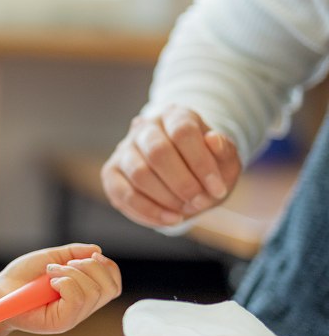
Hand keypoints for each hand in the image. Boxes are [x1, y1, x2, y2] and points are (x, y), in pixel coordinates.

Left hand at [0, 244, 120, 335]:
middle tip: (63, 265)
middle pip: (109, 288)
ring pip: (93, 292)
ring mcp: (72, 317)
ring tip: (50, 273)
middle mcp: (82, 308)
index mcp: (83, 293)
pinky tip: (50, 282)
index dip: (108, 267)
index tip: (92, 256)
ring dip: (71, 273)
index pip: (113, 284)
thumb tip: (97, 250)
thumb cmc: (22, 277)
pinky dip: (65, 282)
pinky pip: (76, 299)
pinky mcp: (61, 323)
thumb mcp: (50, 258)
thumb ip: (73, 253)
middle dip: (90, 267)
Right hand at [100, 105, 241, 228]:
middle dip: (183, 183)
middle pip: (157, 151)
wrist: (184, 176)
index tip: (218, 189)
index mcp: (174, 116)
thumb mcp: (224, 159)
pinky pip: (122, 193)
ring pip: (138, 173)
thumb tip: (213, 140)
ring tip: (185, 210)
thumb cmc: (204, 166)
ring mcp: (124, 149)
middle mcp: (145, 128)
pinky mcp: (111, 172)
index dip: (201, 163)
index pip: (183, 132)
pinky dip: (148, 212)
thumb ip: (224, 150)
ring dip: (166, 198)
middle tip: (200, 202)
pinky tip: (169, 219)